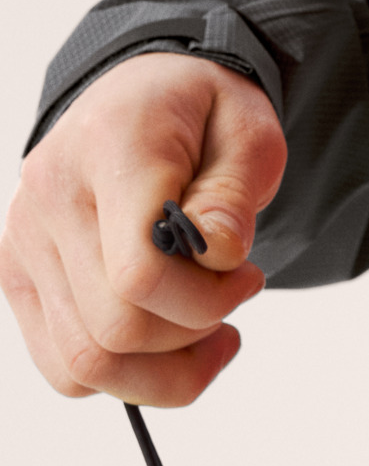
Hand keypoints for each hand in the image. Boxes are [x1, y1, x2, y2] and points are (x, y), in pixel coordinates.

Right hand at [0, 53, 285, 405]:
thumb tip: (218, 255)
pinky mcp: (17, 274)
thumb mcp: (249, 131)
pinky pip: (62, 365)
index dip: (206, 297)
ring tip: (210, 328)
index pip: (139, 271)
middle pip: (113, 328)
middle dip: (193, 333)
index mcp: (111, 145)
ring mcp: (24, 240)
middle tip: (237, 293)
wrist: (145, 94)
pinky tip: (167, 336)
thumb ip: (235, 195)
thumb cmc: (200, 114)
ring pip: (83, 363)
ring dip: (162, 368)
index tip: (247, 273)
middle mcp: (50, 195)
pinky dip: (123, 372)